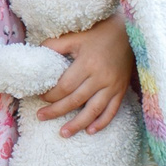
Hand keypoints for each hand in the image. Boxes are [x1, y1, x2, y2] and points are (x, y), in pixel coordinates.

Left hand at [38, 13, 133, 135]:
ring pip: (94, 110)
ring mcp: (113, 85)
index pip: (65, 86)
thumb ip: (55, 45)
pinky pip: (112, 110)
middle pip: (76, 100)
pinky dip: (102, 122)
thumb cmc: (99, 33)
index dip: (51, 95)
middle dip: (57, 111)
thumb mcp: (75, 35)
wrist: (128, 32)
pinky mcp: (121, 90)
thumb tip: (37, 54)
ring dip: (78, 124)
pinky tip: (90, 131)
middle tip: (41, 117)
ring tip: (63, 133)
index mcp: (88, 63)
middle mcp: (101, 77)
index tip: (40, 97)